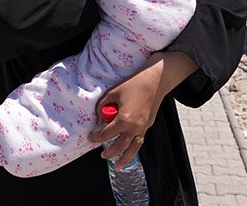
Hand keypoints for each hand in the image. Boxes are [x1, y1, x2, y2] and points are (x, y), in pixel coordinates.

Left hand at [88, 51, 197, 168]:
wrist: (155, 81)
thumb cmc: (133, 84)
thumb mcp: (112, 93)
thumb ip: (102, 106)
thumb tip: (98, 119)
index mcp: (123, 119)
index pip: (105, 134)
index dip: (95, 137)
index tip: (90, 136)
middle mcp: (134, 127)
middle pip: (118, 146)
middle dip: (109, 152)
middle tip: (102, 154)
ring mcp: (143, 128)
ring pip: (132, 150)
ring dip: (123, 159)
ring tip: (117, 165)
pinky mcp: (148, 125)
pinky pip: (139, 142)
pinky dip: (133, 149)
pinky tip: (129, 152)